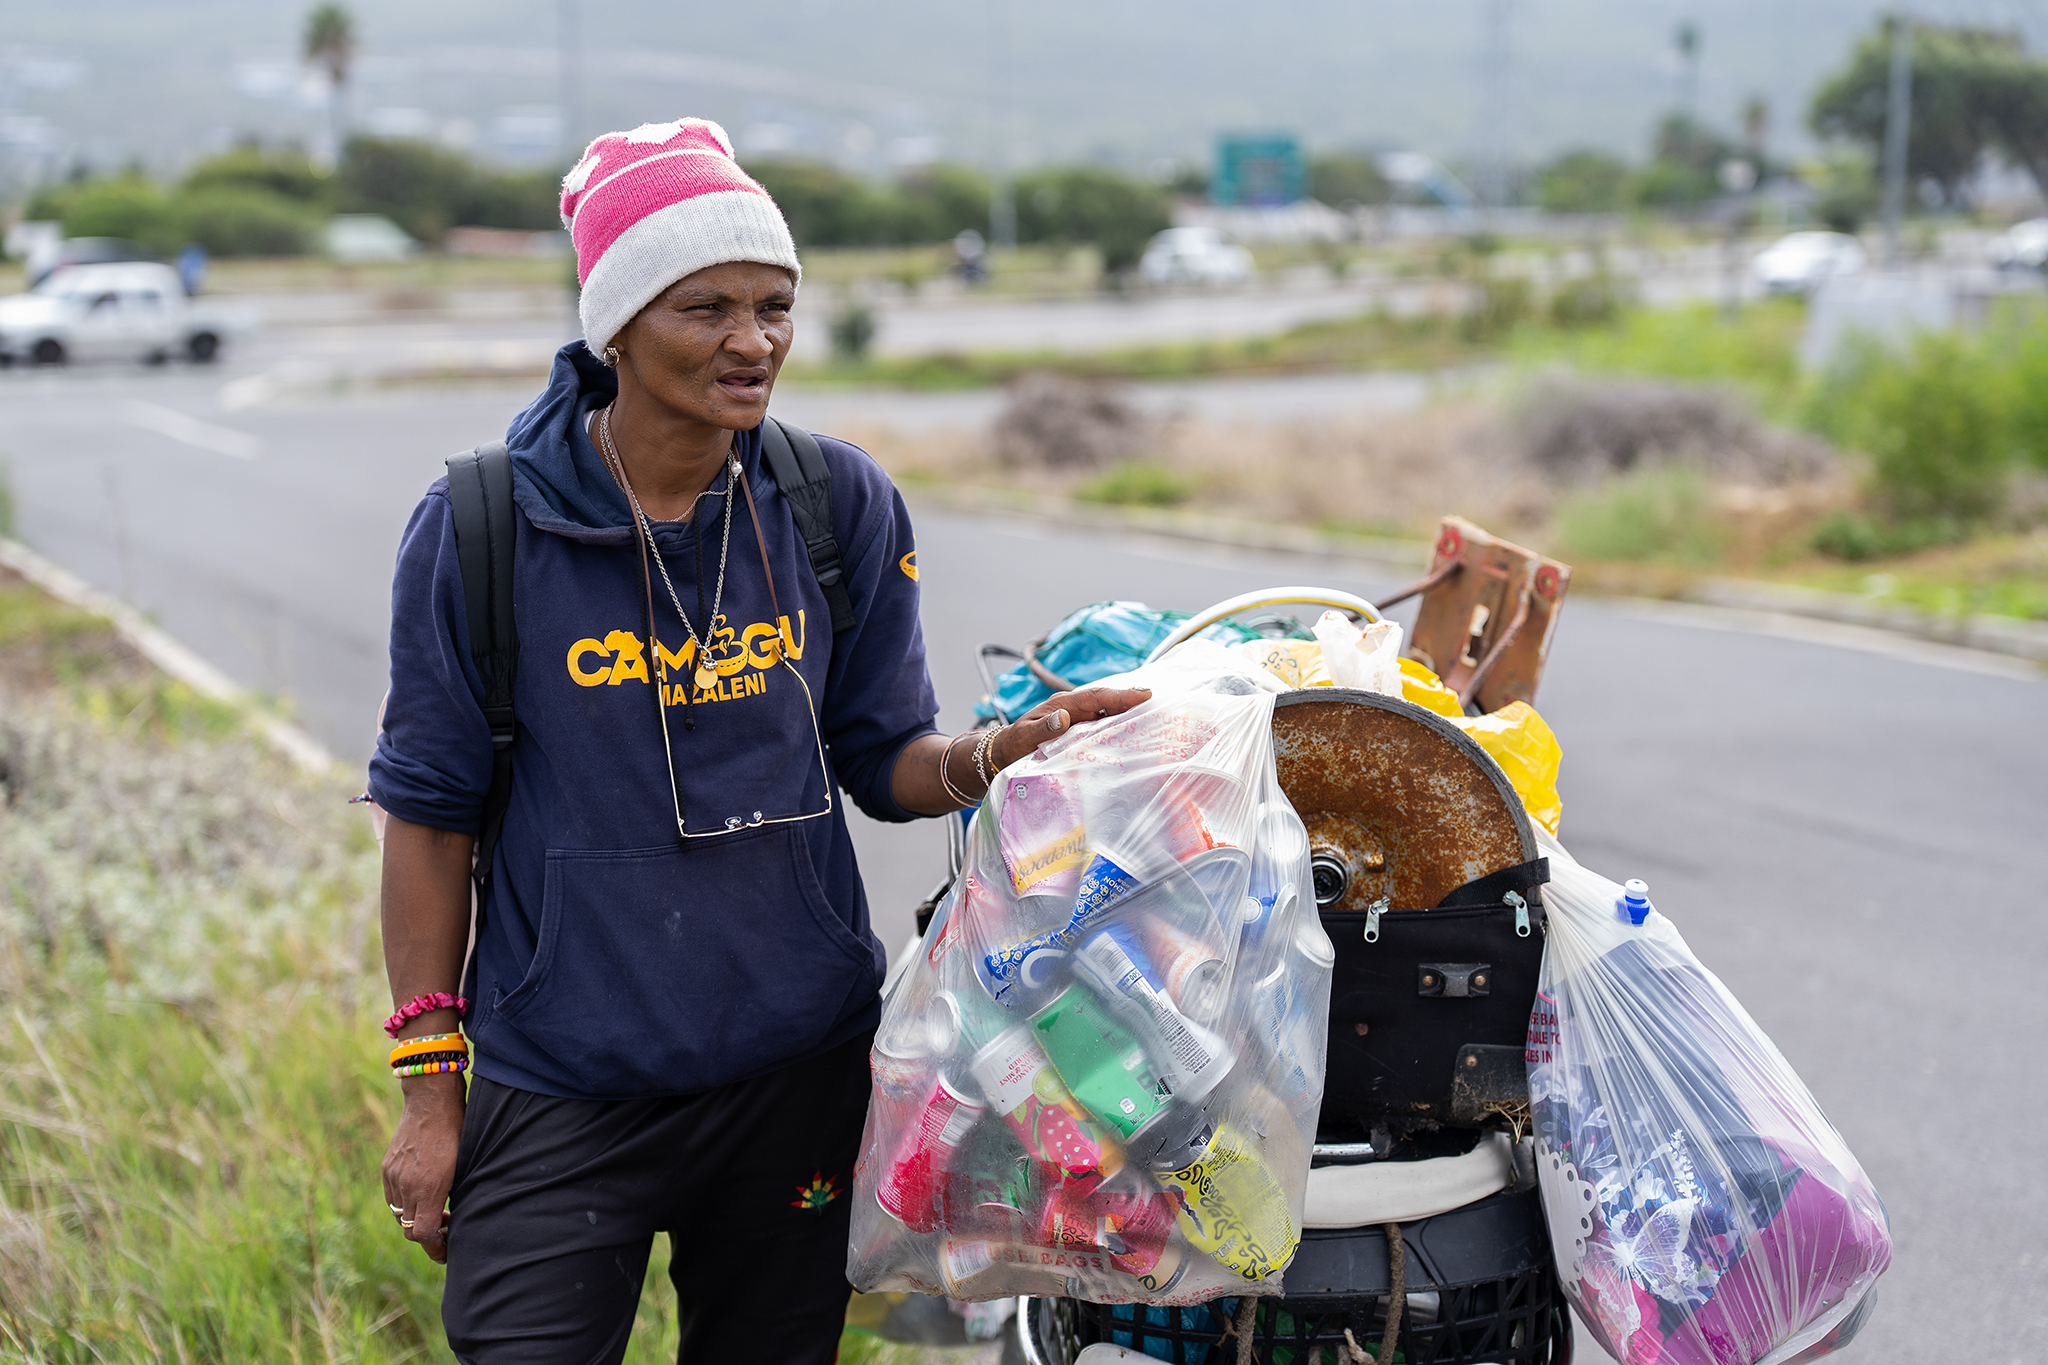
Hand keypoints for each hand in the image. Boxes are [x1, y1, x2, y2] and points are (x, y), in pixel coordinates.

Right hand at [381, 1073, 463, 1263]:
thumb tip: (453, 1217)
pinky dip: (405, 1204)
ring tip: (435, 1210)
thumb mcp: (465, 1164)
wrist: (431, 1100)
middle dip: (428, 1235)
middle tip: (446, 1228)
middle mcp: (407, 1185)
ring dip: (415, 1219)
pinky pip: (392, 1197)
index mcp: (429, 1187)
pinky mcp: (387, 1167)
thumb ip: (454, 1194)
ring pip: (399, 1215)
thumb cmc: (458, 1130)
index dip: (436, 1248)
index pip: (423, 1234)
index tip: (447, 1250)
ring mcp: (394, 1176)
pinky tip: (421, 1194)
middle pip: (410, 1229)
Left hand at [989, 686, 1152, 770]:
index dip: (1120, 696)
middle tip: (1160, 700)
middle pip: (1107, 701)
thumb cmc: (1013, 745)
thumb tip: (1063, 717)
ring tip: (1155, 714)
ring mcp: (1079, 720)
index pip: (1095, 697)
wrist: (1004, 754)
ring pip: (1108, 712)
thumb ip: (1042, 728)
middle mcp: (1073, 709)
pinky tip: (1135, 732)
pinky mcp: (1080, 732)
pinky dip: (1119, 725)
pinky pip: (1103, 725)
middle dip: (1132, 699)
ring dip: (1129, 712)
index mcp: (1062, 705)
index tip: (1143, 694)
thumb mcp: (1024, 737)